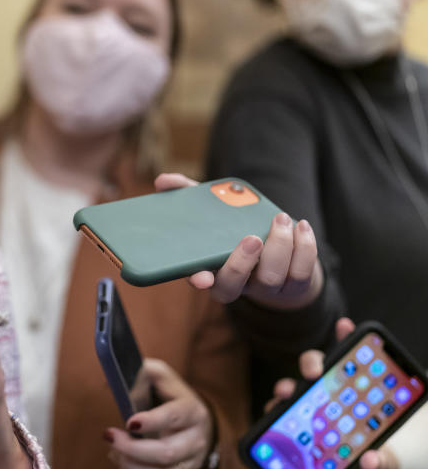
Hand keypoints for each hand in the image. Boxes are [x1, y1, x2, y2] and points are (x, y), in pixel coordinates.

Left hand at [105, 359, 213, 468]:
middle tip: (109, 435)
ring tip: (113, 450)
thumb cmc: (170, 395)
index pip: (174, 417)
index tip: (130, 423)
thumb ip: (139, 375)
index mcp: (192, 411)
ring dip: (131, 465)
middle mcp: (195, 439)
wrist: (194, 421)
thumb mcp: (159, 376)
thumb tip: (112, 384)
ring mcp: (190, 461)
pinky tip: (122, 459)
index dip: (153, 421)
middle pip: (167, 452)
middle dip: (133, 449)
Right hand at [155, 173, 323, 309]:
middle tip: (251, 237)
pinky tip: (299, 225)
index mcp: (210, 268)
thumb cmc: (233, 230)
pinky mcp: (294, 285)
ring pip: (271, 277)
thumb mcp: (209, 212)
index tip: (202, 276)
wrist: (275, 255)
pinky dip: (305, 247)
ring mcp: (265, 288)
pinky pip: (302, 272)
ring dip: (279, 246)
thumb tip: (163, 181)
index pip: (201, 281)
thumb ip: (186, 195)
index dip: (200, 280)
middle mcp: (237, 284)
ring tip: (280, 218)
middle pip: (236, 284)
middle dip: (242, 262)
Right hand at [270, 319, 398, 468]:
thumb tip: (371, 460)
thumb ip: (388, 459)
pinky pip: (285, 421)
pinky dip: (277, 420)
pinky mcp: (300, 430)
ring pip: (294, 393)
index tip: (345, 325)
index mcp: (360, 396)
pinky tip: (276, 424)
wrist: (382, 467)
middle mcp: (333, 399)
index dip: (347, 339)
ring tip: (284, 395)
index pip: (353, 362)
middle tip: (314, 373)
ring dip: (286, 389)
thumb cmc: (392, 457)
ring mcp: (315, 413)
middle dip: (311, 363)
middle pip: (317, 369)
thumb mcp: (397, 456)